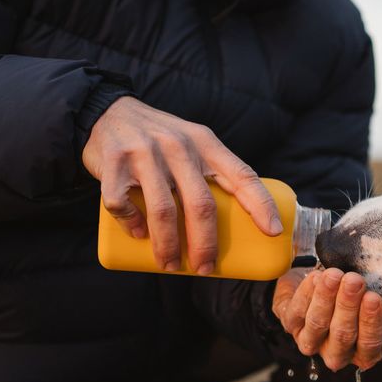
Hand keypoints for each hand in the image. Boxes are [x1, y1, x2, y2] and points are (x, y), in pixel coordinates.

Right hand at [82, 96, 281, 273]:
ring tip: (170, 265)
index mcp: (206, 142)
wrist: (108, 113)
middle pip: (201, 204)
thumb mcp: (193, 142)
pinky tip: (138, 234)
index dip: (261, 204)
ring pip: (163, 211)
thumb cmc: (161, 140)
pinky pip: (123, 203)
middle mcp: (178, 145)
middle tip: (205, 269)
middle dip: (206, 244)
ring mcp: (145, 152)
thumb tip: (240, 222)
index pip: (242, 174)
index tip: (273, 232)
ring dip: (168, 246)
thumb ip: (212, 170)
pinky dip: (132, 224)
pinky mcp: (114, 162)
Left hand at [273, 267, 381, 370]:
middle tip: (354, 280)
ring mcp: (311, 341)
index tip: (373, 297)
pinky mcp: (290, 324)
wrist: (330, 277)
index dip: (371, 322)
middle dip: (348, 306)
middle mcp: (336, 353)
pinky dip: (308, 292)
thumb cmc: (361, 296)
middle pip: (342, 334)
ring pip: (318, 323)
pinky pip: (297, 310)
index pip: (369, 344)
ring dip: (327, 297)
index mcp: (363, 352)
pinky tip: (317, 276)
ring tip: (334, 275)